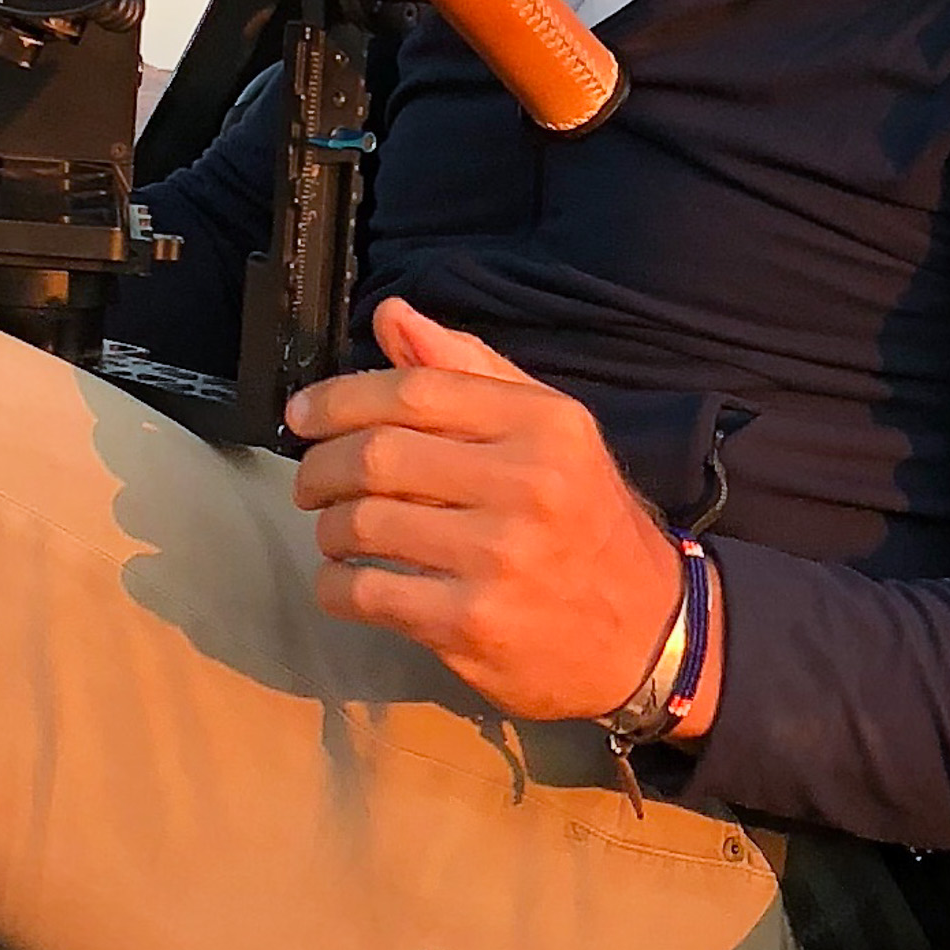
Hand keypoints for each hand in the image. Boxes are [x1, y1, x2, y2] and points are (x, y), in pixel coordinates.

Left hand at [287, 298, 697, 723]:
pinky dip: (334, 586)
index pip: (413, 391)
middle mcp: (525, 484)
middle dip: (320, 467)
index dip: (340, 398)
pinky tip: (344, 583)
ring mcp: (497, 557)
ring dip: (326, 527)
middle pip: (376, 456)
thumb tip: (392, 317)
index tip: (301, 415)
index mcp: (543, 425)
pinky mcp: (472, 623)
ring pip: (361, 524)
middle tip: (310, 482)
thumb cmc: (585, 520)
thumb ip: (469, 369)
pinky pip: (366, 592)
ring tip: (334, 532)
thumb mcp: (548, 430)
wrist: (648, 633)